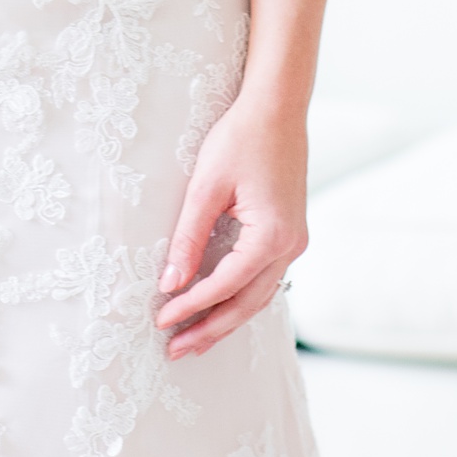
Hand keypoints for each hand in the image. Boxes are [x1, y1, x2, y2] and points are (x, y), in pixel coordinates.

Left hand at [154, 90, 308, 359]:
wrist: (278, 106)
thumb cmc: (241, 137)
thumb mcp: (206, 186)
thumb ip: (188, 237)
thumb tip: (170, 283)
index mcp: (272, 236)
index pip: (224, 286)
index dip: (191, 306)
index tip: (161, 320)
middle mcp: (290, 246)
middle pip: (246, 303)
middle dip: (210, 328)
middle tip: (175, 349)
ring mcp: (295, 241)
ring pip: (259, 295)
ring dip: (225, 318)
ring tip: (194, 340)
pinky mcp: (291, 233)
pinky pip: (265, 277)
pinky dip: (240, 296)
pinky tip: (220, 306)